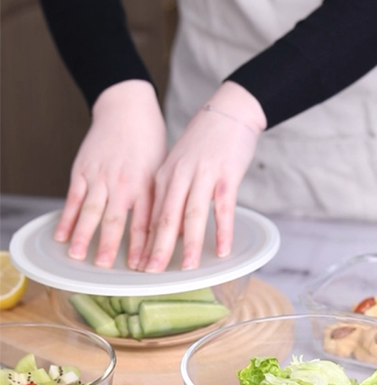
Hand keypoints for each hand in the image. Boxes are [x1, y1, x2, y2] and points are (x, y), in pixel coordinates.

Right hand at [54, 80, 166, 268]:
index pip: (146, 224)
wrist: (128, 109)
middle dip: (111, 247)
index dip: (145, 248)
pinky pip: (73, 198)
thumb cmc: (150, 142)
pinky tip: (61, 235)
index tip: (144, 268)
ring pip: (92, 212)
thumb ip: (164, 199)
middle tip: (106, 269)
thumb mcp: (164, 170)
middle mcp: (124, 184)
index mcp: (147, 186)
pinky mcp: (83, 170)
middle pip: (116, 221)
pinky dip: (66, 218)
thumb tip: (175, 229)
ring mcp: (101, 177)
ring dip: (84, 236)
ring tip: (79, 257)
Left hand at [138, 81, 266, 271]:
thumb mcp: (180, 166)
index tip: (139, 264)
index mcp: (165, 176)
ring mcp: (203, 175)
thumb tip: (173, 231)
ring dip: (189, 244)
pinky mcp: (226, 175)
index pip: (151, 215)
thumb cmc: (205, 141)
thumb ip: (174, 196)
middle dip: (157, 249)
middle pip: (165, 218)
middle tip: (151, 273)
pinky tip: (223, 249)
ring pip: (192, 215)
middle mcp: (179, 176)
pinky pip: (223, 208)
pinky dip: (223, 231)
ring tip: (187, 268)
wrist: (228, 111)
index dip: (144, 242)